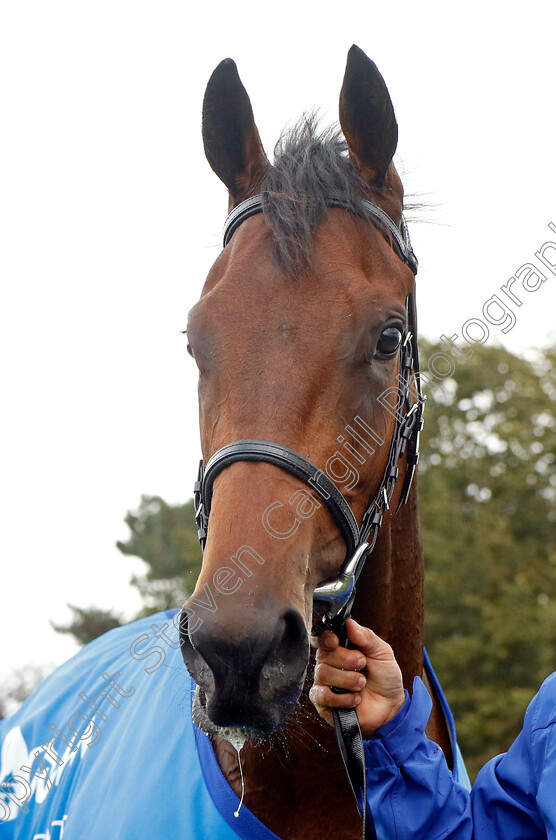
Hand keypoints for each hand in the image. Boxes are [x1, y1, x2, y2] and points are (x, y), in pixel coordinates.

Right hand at [309, 619, 405, 737]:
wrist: (391, 707)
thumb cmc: (385, 678)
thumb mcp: (382, 653)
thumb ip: (367, 637)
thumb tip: (350, 623)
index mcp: (340, 648)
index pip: (322, 637)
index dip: (325, 638)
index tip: (336, 640)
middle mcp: (329, 663)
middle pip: (323, 655)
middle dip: (346, 659)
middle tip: (362, 664)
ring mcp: (324, 683)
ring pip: (323, 674)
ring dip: (347, 679)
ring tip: (361, 683)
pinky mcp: (323, 702)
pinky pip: (321, 695)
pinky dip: (340, 698)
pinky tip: (354, 699)